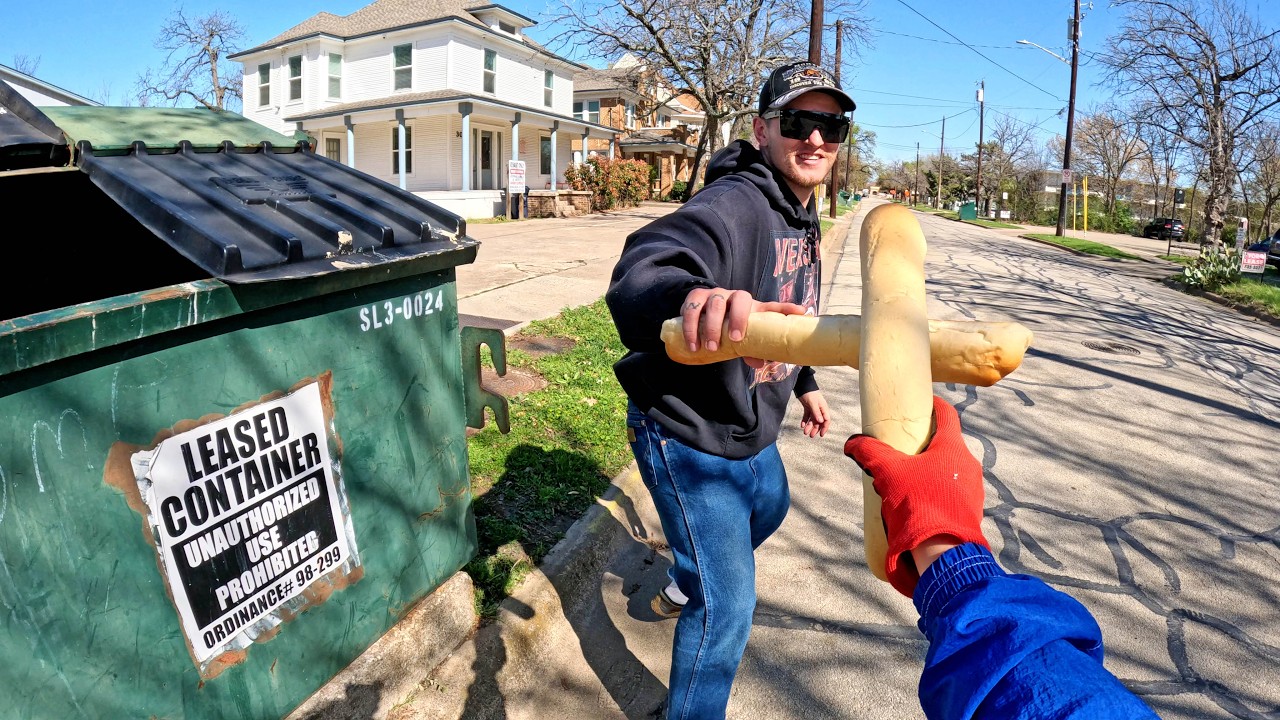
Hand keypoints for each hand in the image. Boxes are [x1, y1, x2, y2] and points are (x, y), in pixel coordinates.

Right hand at [680, 287, 806, 353]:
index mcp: (742, 299)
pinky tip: (689, 342)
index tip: (735, 338)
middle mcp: (724, 294)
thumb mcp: (749, 329)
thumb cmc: (739, 321)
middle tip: (713, 347)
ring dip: (695, 327)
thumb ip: (755, 344)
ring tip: (697, 347)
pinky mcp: (693, 300)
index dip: (738, 317)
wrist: (723, 310)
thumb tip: (757, 363)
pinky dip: (686, 327)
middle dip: (713, 327)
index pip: (742, 300)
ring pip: (698, 306)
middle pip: (717, 304)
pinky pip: (686, 309)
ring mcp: (707, 295)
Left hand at [797, 391, 829, 437]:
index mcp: (823, 408)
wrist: (803, 385)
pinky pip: (807, 416)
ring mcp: (813, 409)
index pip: (826, 420)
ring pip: (812, 420)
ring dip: (809, 426)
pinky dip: (804, 421)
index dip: (824, 428)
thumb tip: (821, 421)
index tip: (821, 435)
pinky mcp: (807, 407)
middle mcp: (819, 410)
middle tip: (810, 435)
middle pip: (819, 422)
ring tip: (804, 432)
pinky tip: (801, 425)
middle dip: (815, 429)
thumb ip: (816, 412)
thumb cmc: (810, 393)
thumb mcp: (813, 403)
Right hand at [842, 395, 988, 596]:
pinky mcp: (971, 511)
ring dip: (930, 470)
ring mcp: (973, 490)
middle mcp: (969, 465)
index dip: (934, 406)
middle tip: (904, 449)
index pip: (947, 416)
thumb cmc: (918, 505)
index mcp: (953, 448)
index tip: (922, 405)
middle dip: (925, 445)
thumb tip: (852, 443)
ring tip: (907, 480)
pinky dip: (936, 491)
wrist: (944, 553)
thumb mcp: (887, 473)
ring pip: (949, 470)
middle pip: (946, 445)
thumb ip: (869, 452)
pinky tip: (918, 503)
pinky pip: (952, 493)